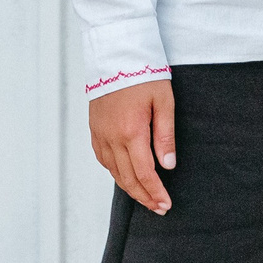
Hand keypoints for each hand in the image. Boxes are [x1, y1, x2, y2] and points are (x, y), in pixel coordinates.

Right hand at [89, 76, 175, 213]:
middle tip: (159, 208)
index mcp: (131, 132)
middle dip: (144, 196)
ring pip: (113, 172)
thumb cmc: (145, 74)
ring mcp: (100, 134)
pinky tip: (125, 176)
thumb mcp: (164, 102)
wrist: (116, 53)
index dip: (155, 192)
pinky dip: (115, 172)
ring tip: (145, 197)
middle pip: (127, 178)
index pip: (144, 173)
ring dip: (130, 188)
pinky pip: (103, 159)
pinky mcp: (94, 129)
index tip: (165, 204)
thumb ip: (165, 135)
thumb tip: (168, 165)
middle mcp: (112, 138)